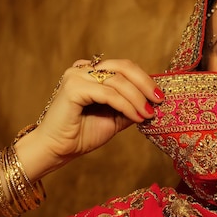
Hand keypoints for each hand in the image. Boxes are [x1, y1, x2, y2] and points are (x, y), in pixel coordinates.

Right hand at [18, 58, 164, 177]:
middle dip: (145, 83)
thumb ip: (130, 106)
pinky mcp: (73, 88)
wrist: (57, 150)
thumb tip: (154, 102)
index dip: (144, 79)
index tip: (160, 96)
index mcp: (91, 72)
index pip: (123, 67)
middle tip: (159, 99)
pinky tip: (137, 117)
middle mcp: (83, 69)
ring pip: (118, 81)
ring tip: (148, 114)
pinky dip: (127, 105)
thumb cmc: (81, 135)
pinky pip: (109, 94)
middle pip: (123, 67)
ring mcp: (76, 76)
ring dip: (138, 99)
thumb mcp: (114, 118)